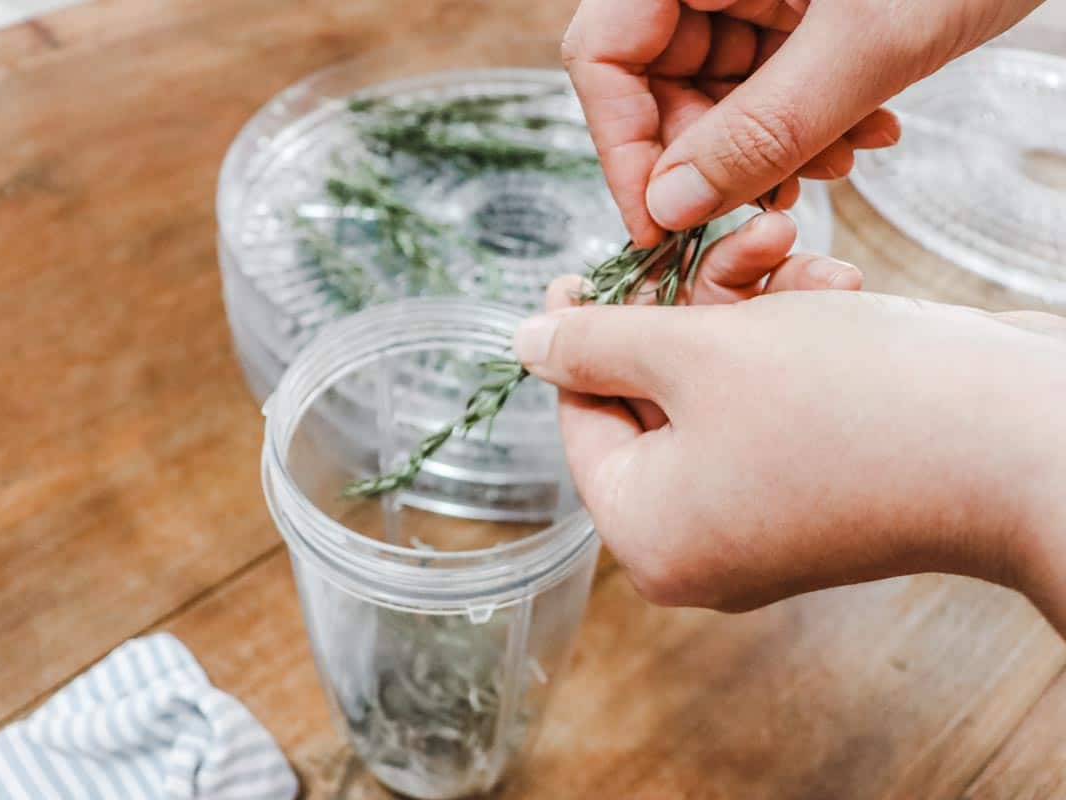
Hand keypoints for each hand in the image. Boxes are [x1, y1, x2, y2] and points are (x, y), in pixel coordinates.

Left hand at [513, 288, 1065, 630]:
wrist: (1022, 442)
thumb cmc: (848, 401)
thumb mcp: (696, 352)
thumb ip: (598, 344)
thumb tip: (523, 343)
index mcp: (649, 532)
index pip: (580, 418)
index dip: (578, 332)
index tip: (582, 268)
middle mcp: (702, 542)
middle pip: (655, 398)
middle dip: (692, 303)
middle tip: (727, 237)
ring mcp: (767, 521)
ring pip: (722, 386)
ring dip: (751, 306)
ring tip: (794, 249)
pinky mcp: (825, 489)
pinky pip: (777, 403)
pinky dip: (795, 339)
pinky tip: (835, 287)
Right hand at [562, 0, 1043, 244]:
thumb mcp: (867, 40)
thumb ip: (762, 129)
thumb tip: (673, 208)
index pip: (604, 52)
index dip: (623, 146)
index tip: (659, 225)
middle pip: (656, 81)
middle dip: (712, 157)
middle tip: (769, 203)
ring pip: (716, 93)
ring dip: (770, 150)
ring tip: (841, 160)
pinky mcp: (796, 7)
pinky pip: (769, 83)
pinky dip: (807, 124)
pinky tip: (862, 133)